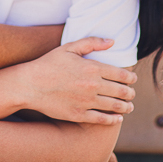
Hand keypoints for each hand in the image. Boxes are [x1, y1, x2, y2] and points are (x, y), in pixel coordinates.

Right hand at [19, 38, 135, 124]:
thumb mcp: (69, 48)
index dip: (131, 77)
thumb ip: (91, 42)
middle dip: (130, 93)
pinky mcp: (79, 115)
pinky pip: (102, 119)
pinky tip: (118, 118)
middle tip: (132, 93)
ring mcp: (86, 102)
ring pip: (115, 106)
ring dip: (126, 107)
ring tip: (129, 106)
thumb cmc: (49, 64)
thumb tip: (112, 41)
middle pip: (121, 91)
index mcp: (92, 68)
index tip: (132, 79)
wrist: (30, 85)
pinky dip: (113, 120)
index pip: (121, 74)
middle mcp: (92, 86)